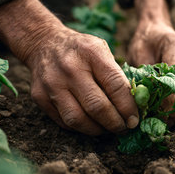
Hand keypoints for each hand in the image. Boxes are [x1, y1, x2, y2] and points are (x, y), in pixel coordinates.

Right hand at [0, 0, 138, 134]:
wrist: (44, 43)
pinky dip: (81, 128)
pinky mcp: (39, 97)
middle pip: (96, 107)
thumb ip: (116, 74)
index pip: (115, 86)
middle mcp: (70, 68)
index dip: (128, 107)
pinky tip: (90, 124)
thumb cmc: (81, 50)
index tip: (134, 120)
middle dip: (115, 123)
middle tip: (124, 129)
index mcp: (91, 53)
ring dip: (97, 130)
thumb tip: (135, 105)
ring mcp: (52, 84)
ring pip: (78, 120)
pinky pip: (64, 122)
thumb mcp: (102, 50)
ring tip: (108, 129)